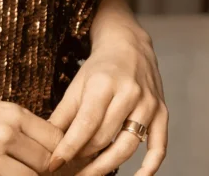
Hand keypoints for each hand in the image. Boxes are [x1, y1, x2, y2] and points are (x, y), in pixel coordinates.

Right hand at [0, 96, 64, 175]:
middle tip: (35, 171)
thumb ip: (22, 127)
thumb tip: (51, 149)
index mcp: (13, 114)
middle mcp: (5, 133)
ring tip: (12, 172)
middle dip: (44, 171)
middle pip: (45, 162)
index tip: (54, 161)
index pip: (55, 138)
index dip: (58, 153)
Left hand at [45, 24, 167, 174]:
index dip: (69, 147)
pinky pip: (159, 146)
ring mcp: (148, 104)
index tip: (54, 164)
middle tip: (70, 170)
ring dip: (108, 166)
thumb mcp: (77, 84)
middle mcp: (129, 93)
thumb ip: (63, 114)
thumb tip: (46, 141)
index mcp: (103, 83)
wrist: (129, 44)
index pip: (85, 124)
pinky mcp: (162, 112)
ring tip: (90, 175)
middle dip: (85, 159)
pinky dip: (149, 167)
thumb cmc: (100, 67)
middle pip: (105, 138)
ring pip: (128, 146)